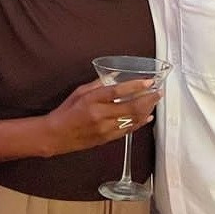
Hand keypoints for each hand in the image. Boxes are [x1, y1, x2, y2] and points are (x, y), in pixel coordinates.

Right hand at [42, 78, 160, 156]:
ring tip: (154, 101)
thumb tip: (114, 75)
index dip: (135, 86)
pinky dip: (140, 123)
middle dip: (148, 99)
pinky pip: (128, 130)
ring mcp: (105, 128)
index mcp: (92, 100)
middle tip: (158, 92)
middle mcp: (100, 115)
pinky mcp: (107, 138)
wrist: (56, 136)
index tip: (149, 81)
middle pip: (131, 107)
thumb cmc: (66, 111)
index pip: (118, 91)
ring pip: (132, 120)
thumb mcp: (80, 92)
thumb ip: (98, 83)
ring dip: (146, 110)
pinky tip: (147, 116)